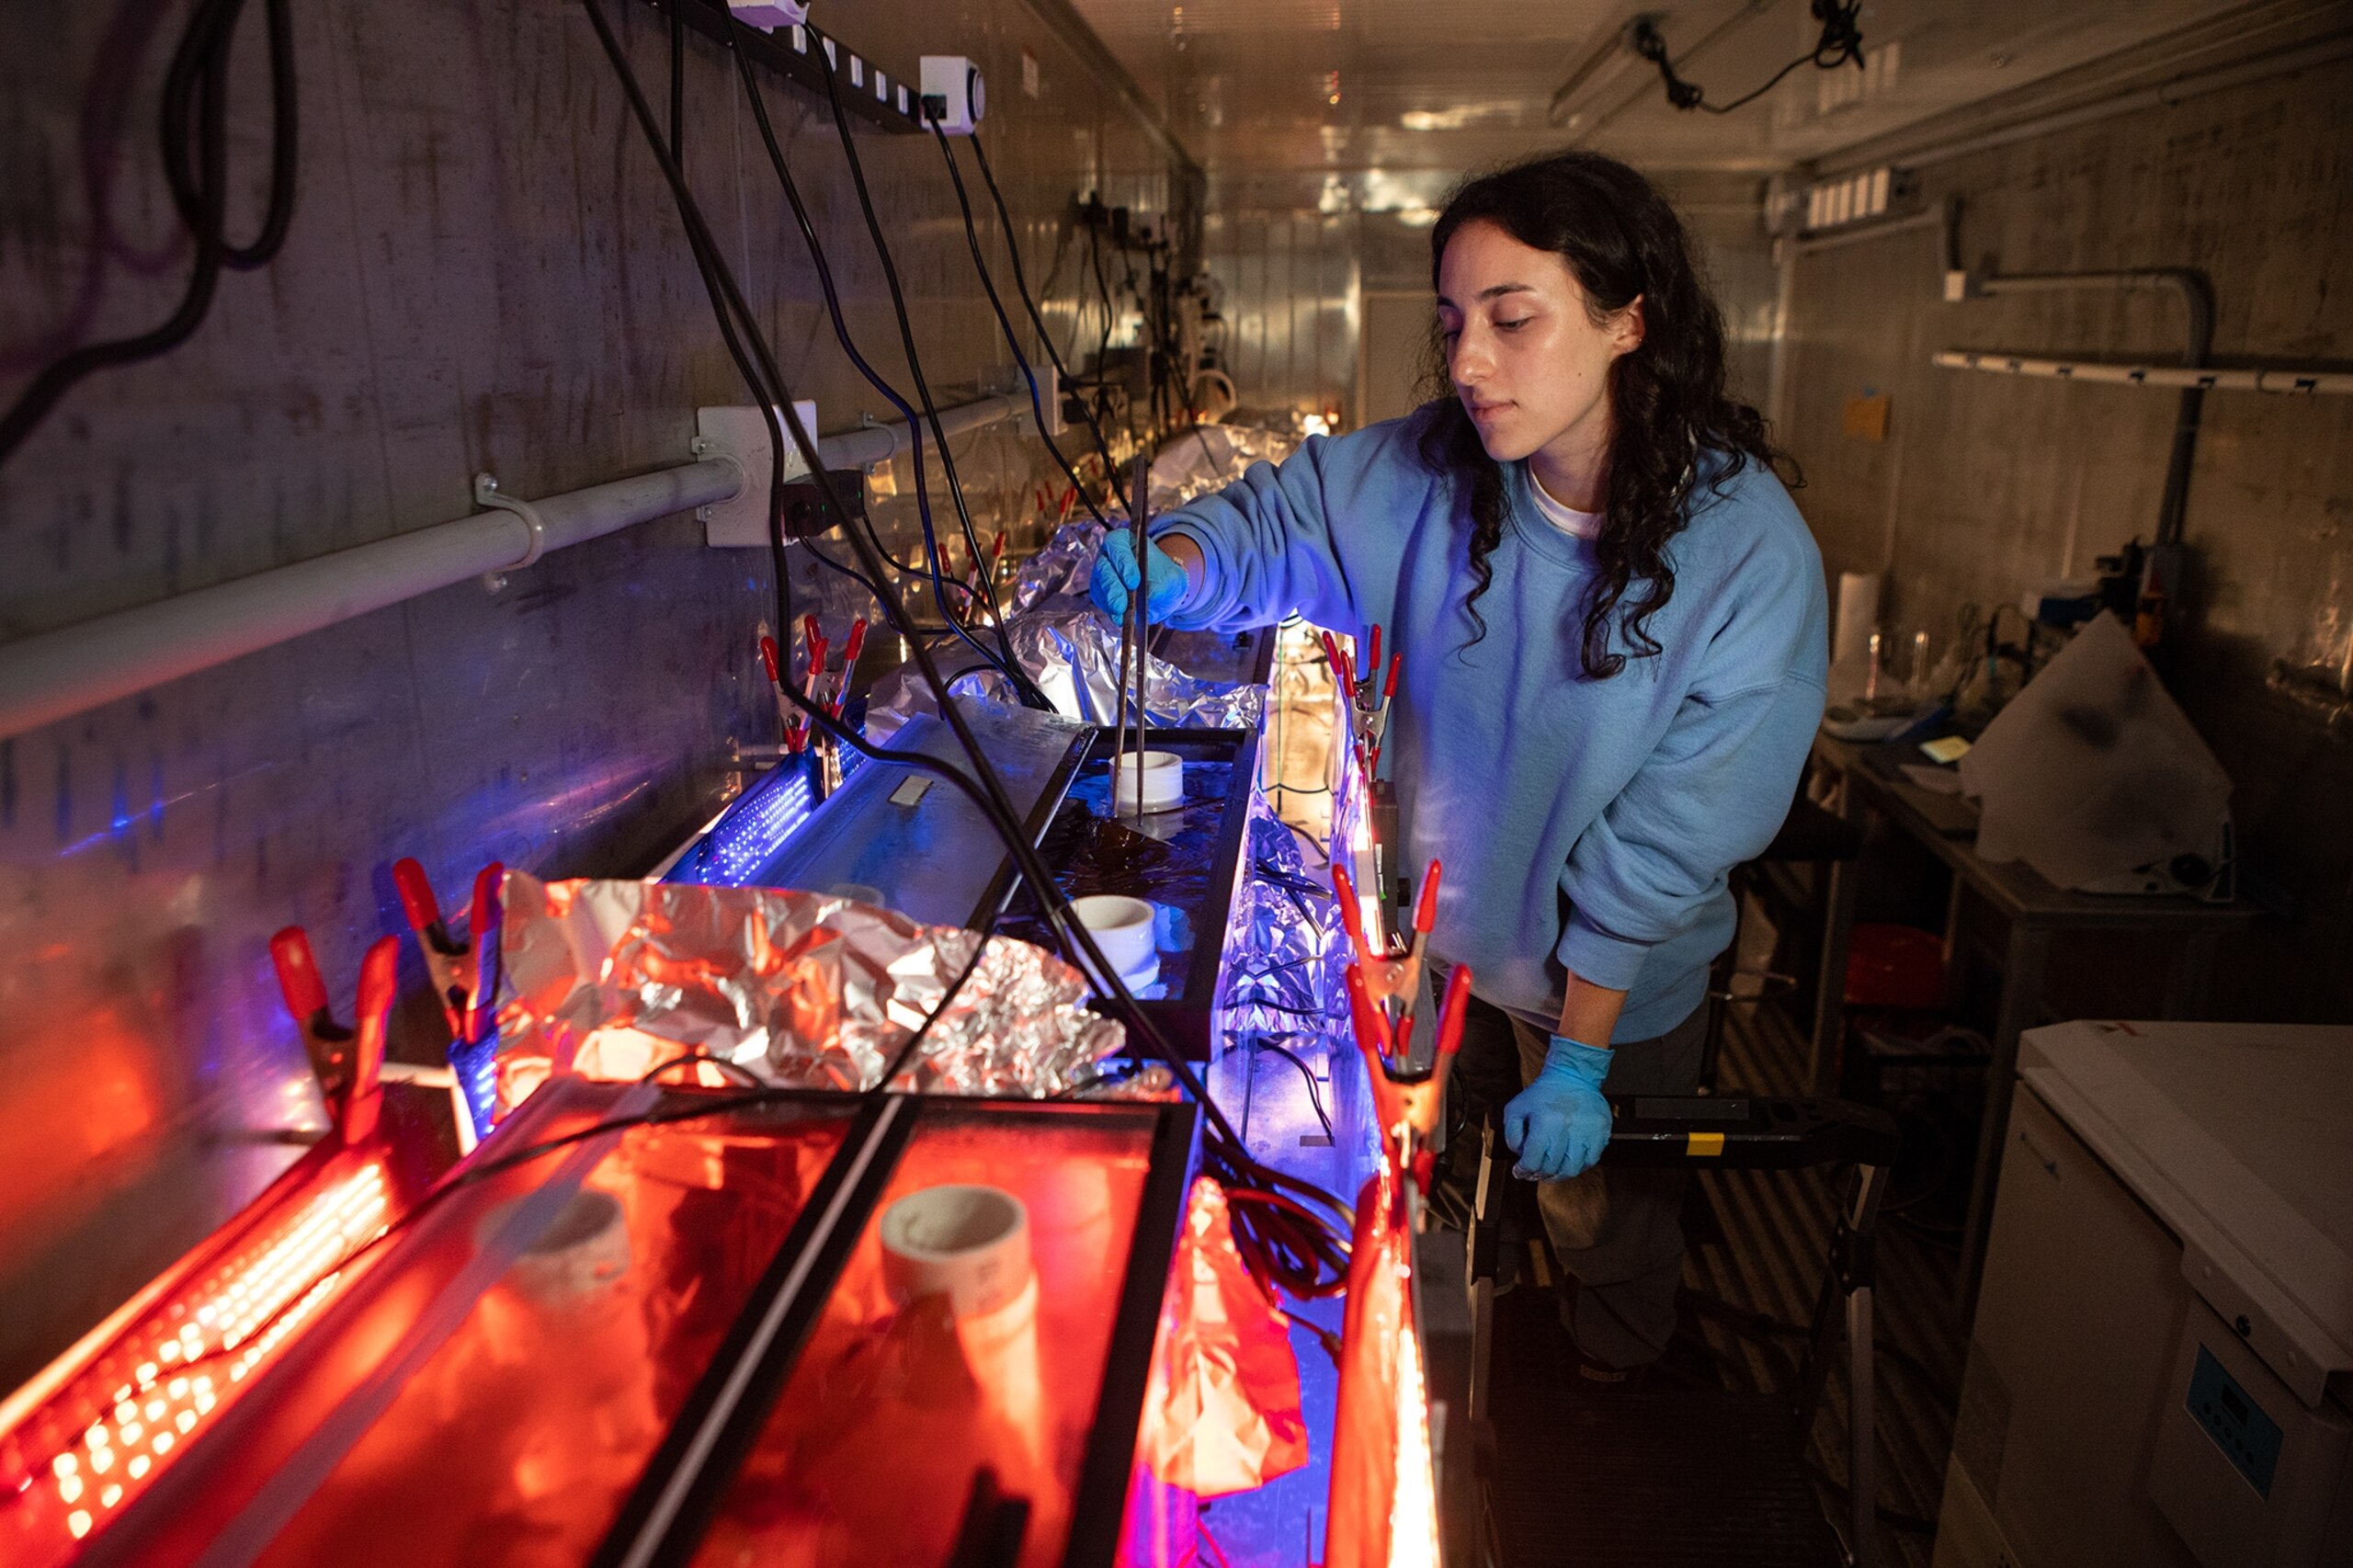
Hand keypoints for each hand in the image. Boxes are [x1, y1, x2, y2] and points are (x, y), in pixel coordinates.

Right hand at [1090, 529, 1189, 621]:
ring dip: (1110, 601)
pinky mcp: (1101, 593)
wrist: (1164, 593)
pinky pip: (1101, 601)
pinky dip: (1110, 610)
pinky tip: (1119, 618)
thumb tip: (1149, 595)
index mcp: (1125, 541)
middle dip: (1113, 588)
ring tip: (1121, 614)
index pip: (1117, 544)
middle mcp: (1109, 555)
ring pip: (1100, 586)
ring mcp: (1102, 574)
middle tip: (1122, 604)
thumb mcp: (1172, 579)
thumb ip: (1160, 584)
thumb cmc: (1166, 578)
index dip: (1123, 561)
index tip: (1134, 581)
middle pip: (1104, 568)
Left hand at [1502, 1036, 1614, 1180]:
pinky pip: (1591, 1161)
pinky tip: (1569, 1159)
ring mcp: (1587, 1130)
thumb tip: (1520, 1155)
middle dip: (1539, 1174)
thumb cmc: (1544, 1093)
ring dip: (1559, 1174)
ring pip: (1572, 1169)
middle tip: (1535, 1172)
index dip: (1523, 1171)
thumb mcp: (1516, 1108)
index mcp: (1545, 1121)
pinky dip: (1579, 1166)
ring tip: (1552, 1169)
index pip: (1532, 1160)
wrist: (1572, 1076)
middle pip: (1551, 1167)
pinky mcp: (1602, 1131)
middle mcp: (1567, 1127)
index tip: (1521, 1171)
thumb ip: (1512, 1134)